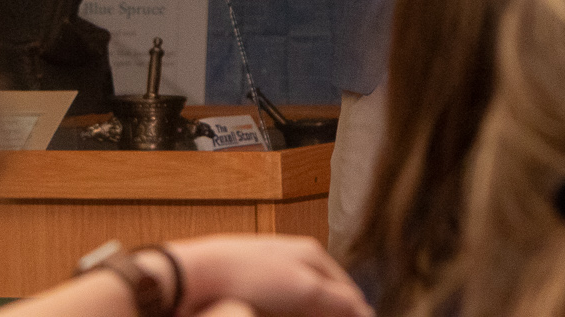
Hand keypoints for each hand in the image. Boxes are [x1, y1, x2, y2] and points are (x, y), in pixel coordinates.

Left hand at [169, 234, 371, 316]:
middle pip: (325, 293)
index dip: (356, 312)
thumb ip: (340, 302)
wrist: (198, 276)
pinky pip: (279, 306)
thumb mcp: (305, 290)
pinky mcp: (249, 286)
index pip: (346, 288)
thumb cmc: (251, 276)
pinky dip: (289, 314)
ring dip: (311, 315)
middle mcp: (293, 258)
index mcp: (310, 252)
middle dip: (334, 313)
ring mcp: (270, 271)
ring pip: (301, 301)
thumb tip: (366, 313)